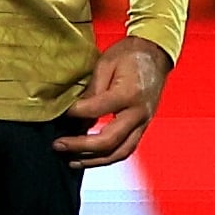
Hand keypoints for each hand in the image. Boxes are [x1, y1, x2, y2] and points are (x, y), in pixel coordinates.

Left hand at [56, 36, 172, 166]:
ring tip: (72, 160)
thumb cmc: (130, 55)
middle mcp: (139, 113)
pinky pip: (126, 149)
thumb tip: (74, 111)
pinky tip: (90, 157)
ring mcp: (143, 123)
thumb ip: (92, 90)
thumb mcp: (106, 64)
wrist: (155, 54)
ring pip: (120, 152)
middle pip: (109, 141)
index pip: (96, 110)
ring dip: (94, 160)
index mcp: (129, 94)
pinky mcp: (142, 127)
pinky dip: (107, 157)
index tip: (60, 114)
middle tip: (59, 145)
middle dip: (81, 146)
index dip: (75, 114)